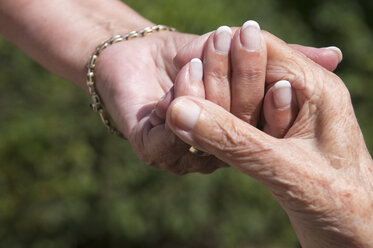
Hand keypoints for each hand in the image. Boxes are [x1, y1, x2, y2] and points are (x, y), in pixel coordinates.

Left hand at [95, 27, 340, 174]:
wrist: (135, 55)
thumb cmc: (187, 56)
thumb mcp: (237, 52)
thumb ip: (283, 58)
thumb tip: (335, 55)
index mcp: (238, 134)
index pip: (266, 126)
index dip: (276, 101)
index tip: (280, 71)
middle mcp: (214, 151)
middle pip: (238, 130)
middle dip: (239, 84)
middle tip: (233, 42)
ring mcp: (184, 154)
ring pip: (207, 133)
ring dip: (207, 91)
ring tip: (200, 59)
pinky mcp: (154, 149)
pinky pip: (172, 136)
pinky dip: (180, 102)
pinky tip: (180, 76)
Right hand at [166, 31, 372, 246]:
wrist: (355, 239)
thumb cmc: (340, 206)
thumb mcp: (285, 170)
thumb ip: (232, 139)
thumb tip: (180, 112)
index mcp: (315, 88)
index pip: (262, 48)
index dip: (221, 50)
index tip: (182, 62)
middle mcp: (303, 96)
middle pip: (250, 69)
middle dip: (214, 74)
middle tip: (177, 85)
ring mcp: (288, 118)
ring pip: (241, 95)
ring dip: (213, 100)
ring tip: (178, 108)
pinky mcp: (277, 139)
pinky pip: (242, 120)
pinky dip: (219, 122)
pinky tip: (199, 129)